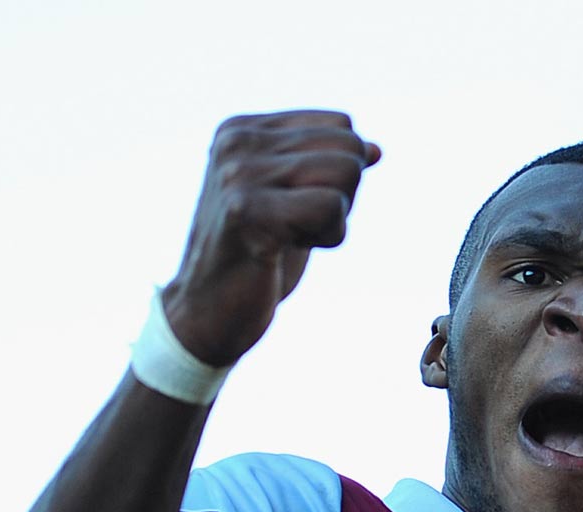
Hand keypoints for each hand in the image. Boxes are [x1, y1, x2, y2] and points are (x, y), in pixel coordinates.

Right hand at [159, 111, 380, 366]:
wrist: (206, 313)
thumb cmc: (253, 261)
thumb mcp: (292, 203)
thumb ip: (326, 170)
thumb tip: (376, 150)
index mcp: (243, 130)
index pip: (341, 125)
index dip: (339, 175)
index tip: (297, 206)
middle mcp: (237, 142)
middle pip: (348, 147)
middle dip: (342, 195)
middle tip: (297, 227)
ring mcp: (239, 174)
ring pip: (345, 172)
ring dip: (334, 220)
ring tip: (289, 237)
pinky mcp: (247, 211)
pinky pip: (331, 207)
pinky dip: (329, 237)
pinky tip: (288, 250)